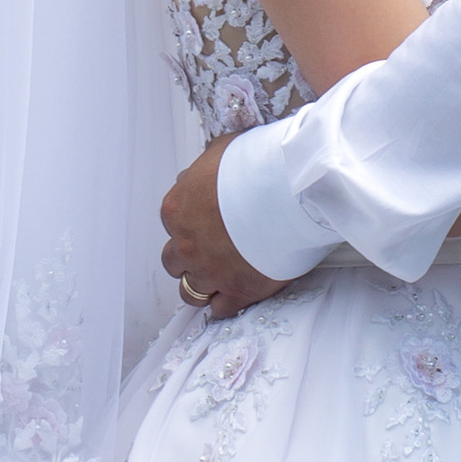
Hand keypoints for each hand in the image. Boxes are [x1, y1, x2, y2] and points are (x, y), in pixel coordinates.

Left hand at [161, 136, 286, 320]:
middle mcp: (187, 244)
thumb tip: (199, 174)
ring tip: (222, 276)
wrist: (289, 190)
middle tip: (211, 252)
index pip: (171, 225)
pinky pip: (220, 309)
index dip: (190, 226)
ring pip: (191, 291)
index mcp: (178, 209)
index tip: (206, 224)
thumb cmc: (258, 166)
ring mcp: (210, 271)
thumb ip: (203, 169)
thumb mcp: (221, 152)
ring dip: (204, 284)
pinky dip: (226, 303)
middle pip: (174, 262)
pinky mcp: (237, 291)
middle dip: (189, 258)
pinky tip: (236, 294)